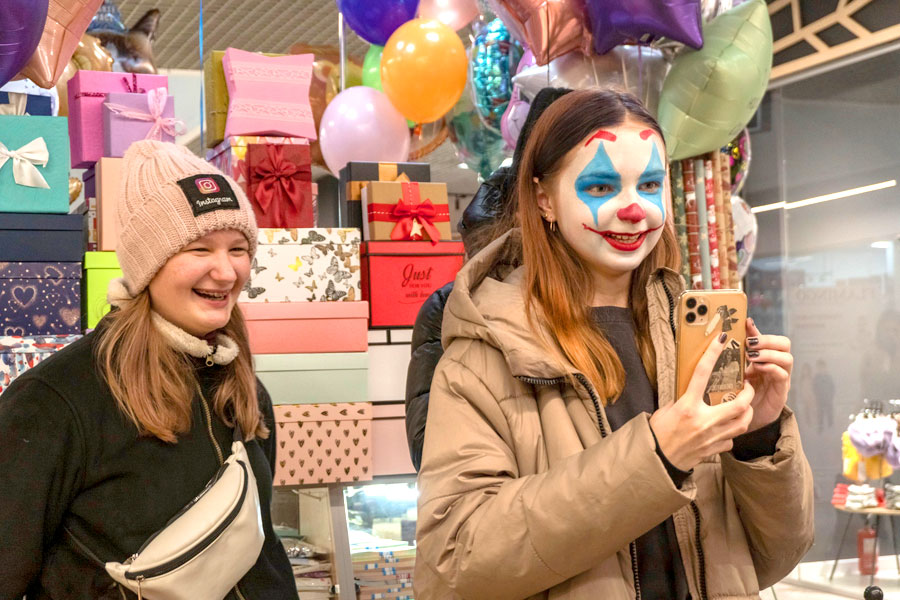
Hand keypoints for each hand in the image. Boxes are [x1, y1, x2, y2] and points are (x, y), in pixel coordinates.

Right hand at [650, 333, 755, 470]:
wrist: (657, 460)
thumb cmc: (658, 433)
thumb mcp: (667, 410)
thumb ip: (683, 400)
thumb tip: (694, 392)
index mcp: (687, 407)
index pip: (702, 375)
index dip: (712, 355)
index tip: (721, 340)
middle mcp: (702, 421)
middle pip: (739, 404)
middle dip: (748, 393)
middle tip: (746, 386)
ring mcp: (711, 437)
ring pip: (742, 422)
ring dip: (746, 412)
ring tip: (743, 405)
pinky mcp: (714, 450)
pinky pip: (732, 439)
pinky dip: (732, 432)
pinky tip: (726, 428)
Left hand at [744, 317, 792, 431]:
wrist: (746, 418)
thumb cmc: (741, 392)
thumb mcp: (737, 371)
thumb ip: (736, 354)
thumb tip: (725, 336)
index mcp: (766, 358)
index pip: (769, 337)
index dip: (759, 330)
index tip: (746, 323)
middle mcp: (777, 365)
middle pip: (784, 344)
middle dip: (768, 340)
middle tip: (750, 343)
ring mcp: (781, 378)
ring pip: (787, 358)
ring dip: (769, 354)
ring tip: (752, 356)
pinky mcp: (781, 392)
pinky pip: (783, 376)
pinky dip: (772, 368)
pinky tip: (759, 367)